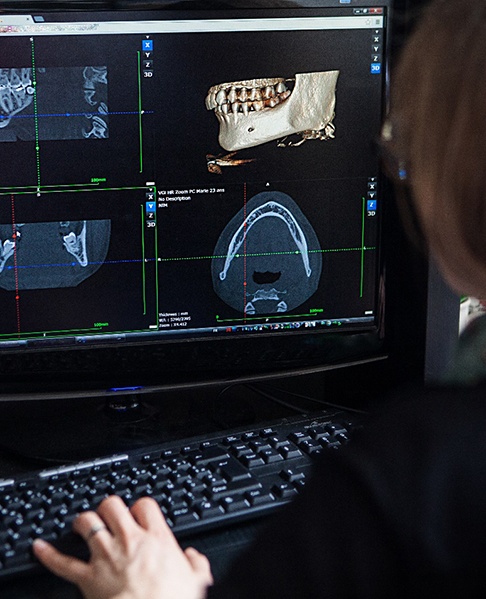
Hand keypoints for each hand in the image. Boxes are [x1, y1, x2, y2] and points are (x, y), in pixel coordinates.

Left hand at [32, 495, 212, 598]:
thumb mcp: (197, 581)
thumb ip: (195, 564)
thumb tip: (192, 558)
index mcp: (156, 539)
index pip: (145, 505)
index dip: (141, 506)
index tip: (140, 513)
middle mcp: (129, 542)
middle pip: (112, 506)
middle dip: (109, 507)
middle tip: (109, 514)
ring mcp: (106, 558)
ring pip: (88, 524)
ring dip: (83, 521)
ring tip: (82, 523)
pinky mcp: (88, 579)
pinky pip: (63, 562)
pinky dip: (49, 555)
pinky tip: (40, 547)